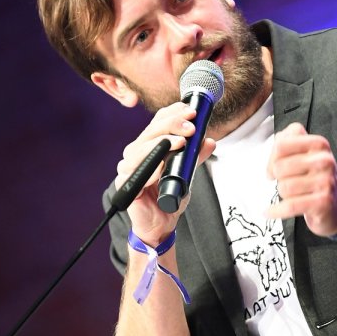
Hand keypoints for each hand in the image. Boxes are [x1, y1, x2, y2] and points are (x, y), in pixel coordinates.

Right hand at [116, 102, 215, 242]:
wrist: (161, 224)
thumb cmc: (169, 196)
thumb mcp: (187, 173)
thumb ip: (195, 156)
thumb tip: (210, 141)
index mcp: (148, 145)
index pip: (158, 122)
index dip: (174, 113)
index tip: (192, 111)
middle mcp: (135, 153)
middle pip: (150, 132)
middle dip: (172, 125)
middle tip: (191, 127)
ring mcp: (128, 168)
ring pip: (141, 148)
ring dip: (162, 143)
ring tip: (181, 142)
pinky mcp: (126, 185)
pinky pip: (138, 173)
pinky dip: (152, 167)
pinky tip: (163, 164)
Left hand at [264, 123, 336, 236]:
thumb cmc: (317, 178)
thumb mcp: (306, 154)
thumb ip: (287, 142)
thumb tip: (275, 148)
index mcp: (318, 144)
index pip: (281, 145)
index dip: (272, 159)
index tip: (273, 167)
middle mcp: (324, 160)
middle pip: (280, 167)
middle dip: (278, 178)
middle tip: (285, 182)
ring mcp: (325, 181)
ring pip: (284, 187)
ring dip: (282, 194)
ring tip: (292, 194)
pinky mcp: (323, 202)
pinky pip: (290, 205)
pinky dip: (277, 211)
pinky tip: (271, 212)